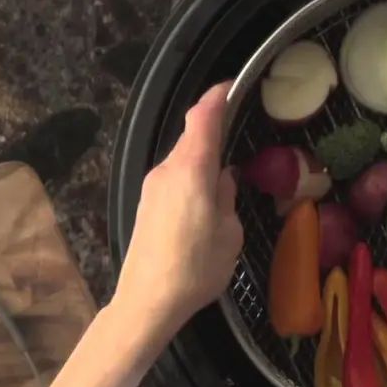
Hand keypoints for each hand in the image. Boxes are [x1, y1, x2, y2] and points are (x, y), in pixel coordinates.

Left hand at [114, 82, 242, 332]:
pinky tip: (206, 200)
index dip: (218, 96)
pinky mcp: (146, 203)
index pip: (202, 116)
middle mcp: (167, 169)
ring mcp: (153, 186)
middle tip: (240, 133)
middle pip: (192, 136)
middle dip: (215, 130)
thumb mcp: (228, 234)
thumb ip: (227, 198)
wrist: (147, 300)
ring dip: (203, 159)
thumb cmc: (195, 268)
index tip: (233, 86)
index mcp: (191, 169)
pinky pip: (174, 177)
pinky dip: (192, 177)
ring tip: (227, 175)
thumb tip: (223, 180)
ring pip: (183, 158)